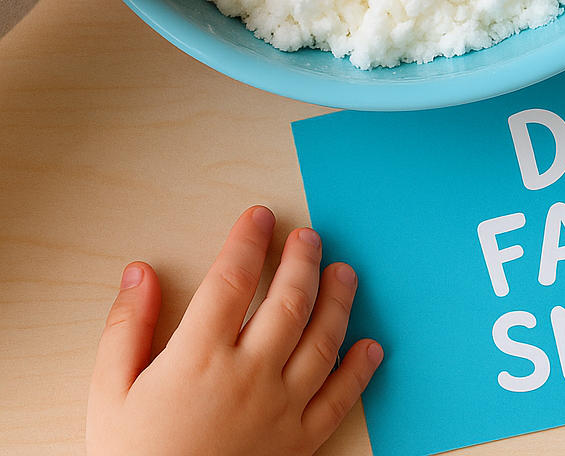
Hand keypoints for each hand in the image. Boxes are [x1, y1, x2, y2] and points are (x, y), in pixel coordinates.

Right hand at [87, 206, 382, 455]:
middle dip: (302, 260)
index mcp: (198, 358)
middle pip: (288, 301)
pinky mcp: (300, 441)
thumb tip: (139, 272)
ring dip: (339, 300)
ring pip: (323, 340)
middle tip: (309, 236)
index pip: (231, 278)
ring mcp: (280, 409)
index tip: (259, 216)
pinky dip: (360, 370)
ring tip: (345, 272)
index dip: (248, 240)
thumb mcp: (108, 394)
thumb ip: (126, 329)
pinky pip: (340, 399)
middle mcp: (248, 376)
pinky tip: (371, 346)